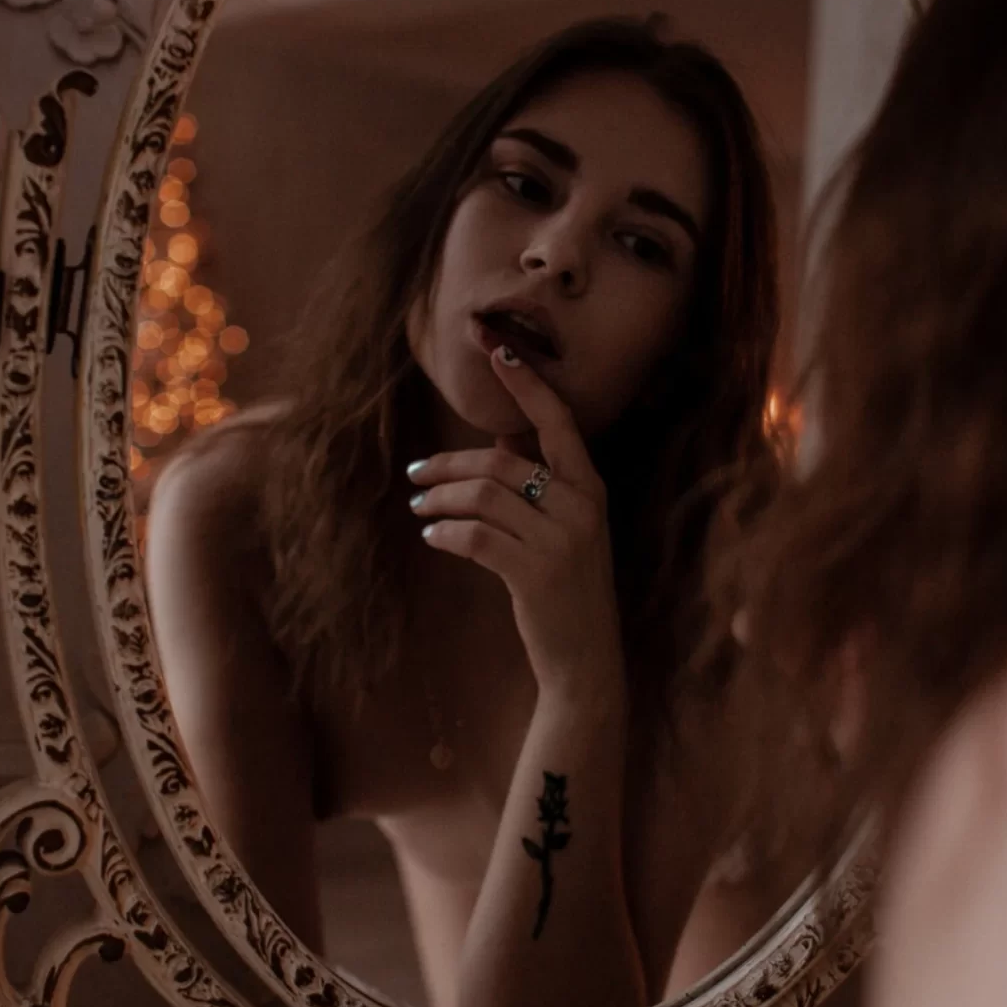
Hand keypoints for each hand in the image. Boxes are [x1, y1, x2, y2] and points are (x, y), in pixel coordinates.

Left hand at [407, 346, 624, 701]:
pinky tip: (432, 536)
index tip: (497, 348)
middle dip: (448, 463)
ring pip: (481, 496)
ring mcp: (560, 540)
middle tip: (416, 472)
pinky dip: (445, 532)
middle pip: (499, 461)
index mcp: (590, 488)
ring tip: (419, 507)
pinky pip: (475, 537)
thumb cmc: (567, 587)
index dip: (526, 383)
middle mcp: (581, 507)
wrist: (586, 659)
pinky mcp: (535, 573)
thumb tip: (500, 437)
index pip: (557, 421)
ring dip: (439, 498)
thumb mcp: (566, 528)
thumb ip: (539, 482)